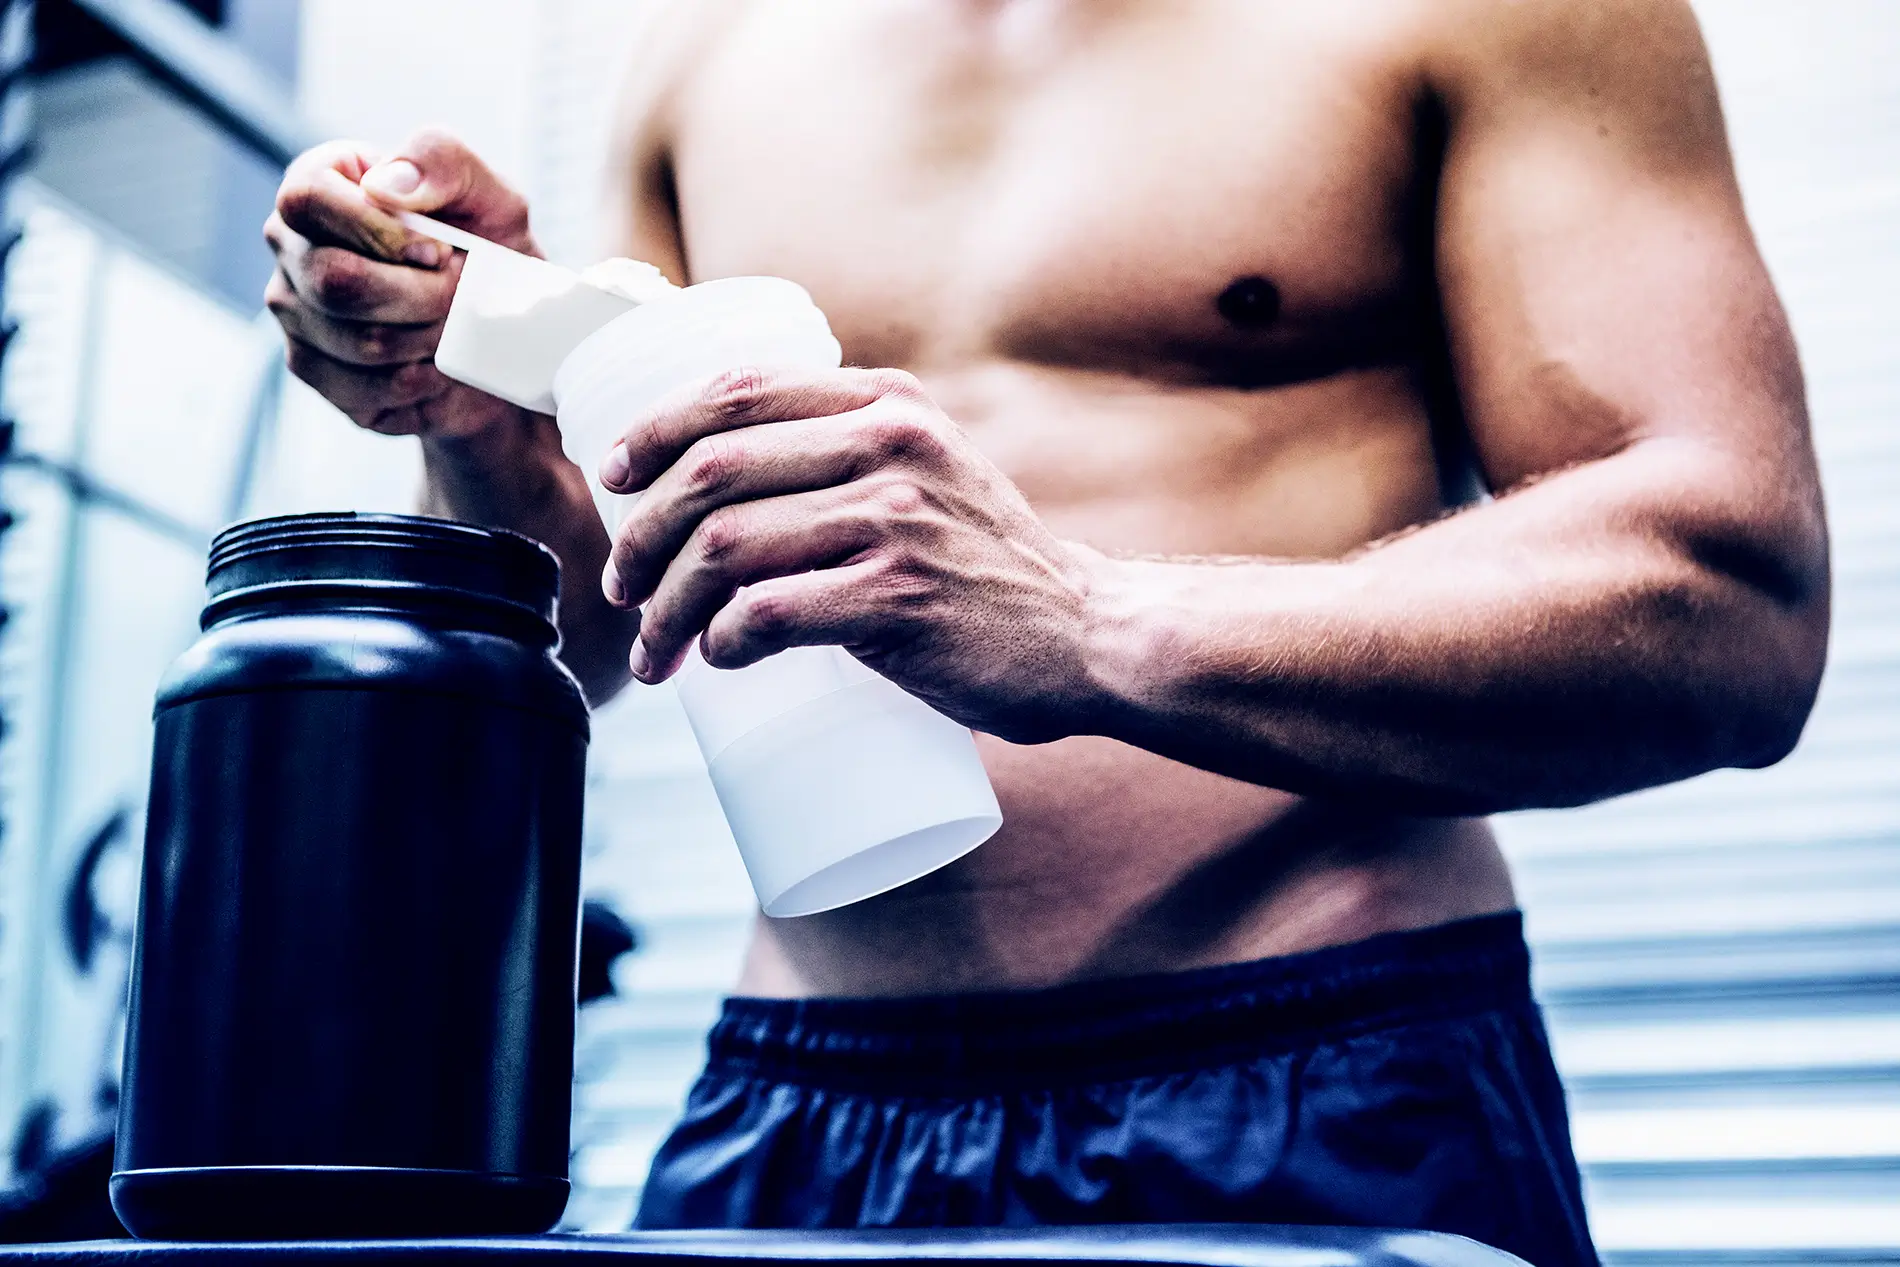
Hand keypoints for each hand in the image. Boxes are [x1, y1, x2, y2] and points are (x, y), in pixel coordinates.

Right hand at [265, 128, 536, 438]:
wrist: (503, 338)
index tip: (440, 251)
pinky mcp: (312, 368)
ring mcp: (294, 309)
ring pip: (355, 341)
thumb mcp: (492, 198)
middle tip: (460, 295)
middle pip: (332, 280)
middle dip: (420, 297)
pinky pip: (359, 387)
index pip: (307, 197)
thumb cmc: (491, 255)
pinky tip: (433, 364)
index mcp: (324, 184)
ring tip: (452, 326)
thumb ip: (444, 163)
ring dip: (427, 340)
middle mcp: (293, 244)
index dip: (377, 231)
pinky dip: (417, 381)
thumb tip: (387, 186)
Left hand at [594, 366, 1105, 742]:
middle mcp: (890, 446)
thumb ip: (854, 451)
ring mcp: (897, 521)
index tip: (614, 475)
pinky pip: (769, 612)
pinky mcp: (900, 599)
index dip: (655, 430)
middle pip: (713, 472)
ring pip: (727, 548)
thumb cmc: (990, 566)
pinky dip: (722, 641)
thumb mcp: (932, 468)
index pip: (737, 390)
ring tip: (656, 646)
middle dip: (643, 535)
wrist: (1087, 634)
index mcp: (887, 405)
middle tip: (624, 587)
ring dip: (667, 606)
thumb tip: (725, 478)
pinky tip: (716, 659)